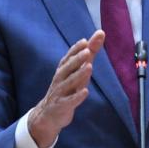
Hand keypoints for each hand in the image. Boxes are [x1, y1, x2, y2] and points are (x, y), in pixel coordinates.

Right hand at [28, 30, 104, 147]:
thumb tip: (100, 33)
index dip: (76, 49)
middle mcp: (60, 79)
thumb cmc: (66, 88)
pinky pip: (69, 101)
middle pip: (68, 68)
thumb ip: (90, 52)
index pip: (68, 57)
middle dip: (77, 59)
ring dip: (79, 75)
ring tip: (89, 67)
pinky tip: (85, 92)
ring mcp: (60, 92)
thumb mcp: (78, 70)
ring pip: (69, 83)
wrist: (48, 114)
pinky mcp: (62, 106)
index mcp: (63, 70)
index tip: (85, 41)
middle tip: (87, 51)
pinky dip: (77, 97)